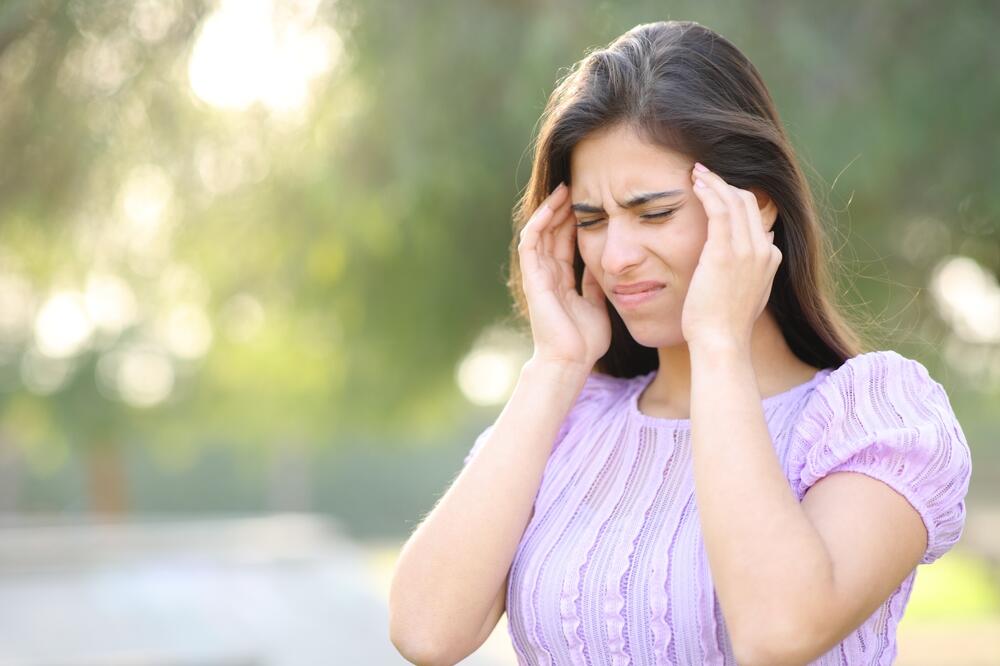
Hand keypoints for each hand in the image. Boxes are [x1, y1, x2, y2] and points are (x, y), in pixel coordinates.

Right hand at [518, 182, 610, 369]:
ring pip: (541, 233)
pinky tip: (551, 206)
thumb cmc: (585, 342)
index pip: (565, 242)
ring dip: (551, 210)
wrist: (571, 361)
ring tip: (564, 188)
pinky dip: (539, 223)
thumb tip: (603, 266)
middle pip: (552, 233)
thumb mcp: (597, 305)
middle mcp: (547, 275)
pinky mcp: (532, 278)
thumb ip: (595, 285)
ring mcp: (538, 275)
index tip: (590, 202)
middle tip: (577, 185)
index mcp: (562, 281)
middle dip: (563, 209)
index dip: (574, 221)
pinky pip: (532, 243)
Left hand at [682, 163, 780, 349]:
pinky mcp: (724, 253)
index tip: (716, 191)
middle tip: (704, 173)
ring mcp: (747, 251)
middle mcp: (763, 250)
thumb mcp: (749, 293)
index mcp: (770, 258)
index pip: (757, 216)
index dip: (736, 199)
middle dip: (725, 184)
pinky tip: (695, 184)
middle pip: (748, 202)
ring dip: (714, 182)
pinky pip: (720, 211)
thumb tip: (766, 245)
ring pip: (735, 200)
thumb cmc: (725, 324)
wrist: (722, 342)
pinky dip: (709, 192)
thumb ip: (756, 269)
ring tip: (696, 172)